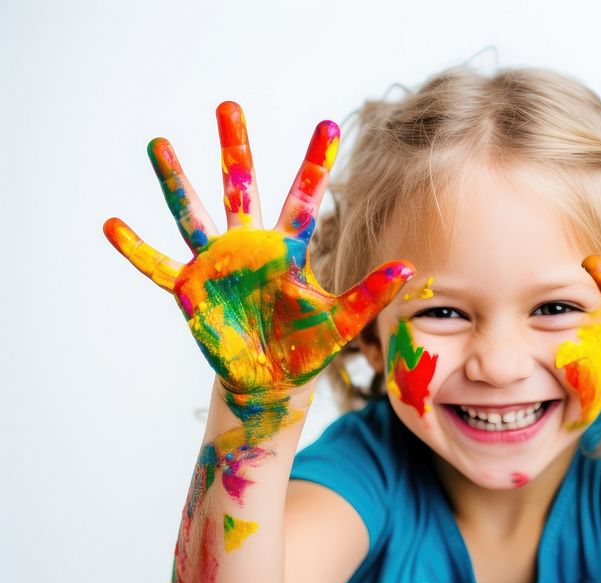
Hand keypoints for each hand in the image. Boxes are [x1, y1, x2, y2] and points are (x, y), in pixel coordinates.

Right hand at [105, 102, 412, 394]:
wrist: (272, 379)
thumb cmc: (306, 346)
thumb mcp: (342, 321)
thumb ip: (371, 294)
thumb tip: (408, 267)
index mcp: (289, 249)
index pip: (305, 197)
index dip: (315, 162)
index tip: (326, 123)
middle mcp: (252, 247)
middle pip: (243, 189)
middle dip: (237, 149)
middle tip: (229, 105)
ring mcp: (219, 265)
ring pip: (195, 214)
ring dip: (177, 182)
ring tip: (159, 145)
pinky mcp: (192, 290)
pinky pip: (159, 266)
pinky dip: (137, 249)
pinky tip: (112, 224)